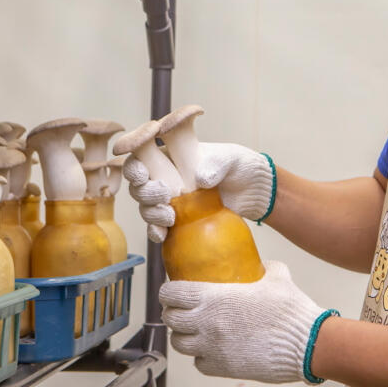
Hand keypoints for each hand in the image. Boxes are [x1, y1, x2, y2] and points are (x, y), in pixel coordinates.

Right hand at [124, 142, 274, 242]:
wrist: (254, 191)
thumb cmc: (239, 165)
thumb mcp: (230, 158)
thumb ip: (216, 163)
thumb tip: (200, 179)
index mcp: (170, 153)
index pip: (140, 153)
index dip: (133, 164)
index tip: (143, 173)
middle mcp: (164, 175)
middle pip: (137, 183)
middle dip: (144, 190)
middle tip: (164, 194)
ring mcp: (169, 198)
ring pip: (144, 206)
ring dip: (150, 212)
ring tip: (170, 216)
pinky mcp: (177, 219)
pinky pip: (157, 227)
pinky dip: (155, 231)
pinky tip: (162, 234)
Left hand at [159, 260, 328, 383]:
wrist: (306, 342)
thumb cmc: (290, 310)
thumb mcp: (276, 276)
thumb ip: (263, 267)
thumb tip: (262, 263)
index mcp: (215, 296)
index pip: (173, 293)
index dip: (168, 291)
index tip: (171, 290)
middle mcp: (208, 322)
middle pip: (170, 319)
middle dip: (171, 313)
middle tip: (180, 309)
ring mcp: (213, 347)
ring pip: (179, 344)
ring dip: (183, 335)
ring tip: (193, 330)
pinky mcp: (223, 368)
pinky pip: (199, 363)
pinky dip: (200, 356)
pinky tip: (210, 348)